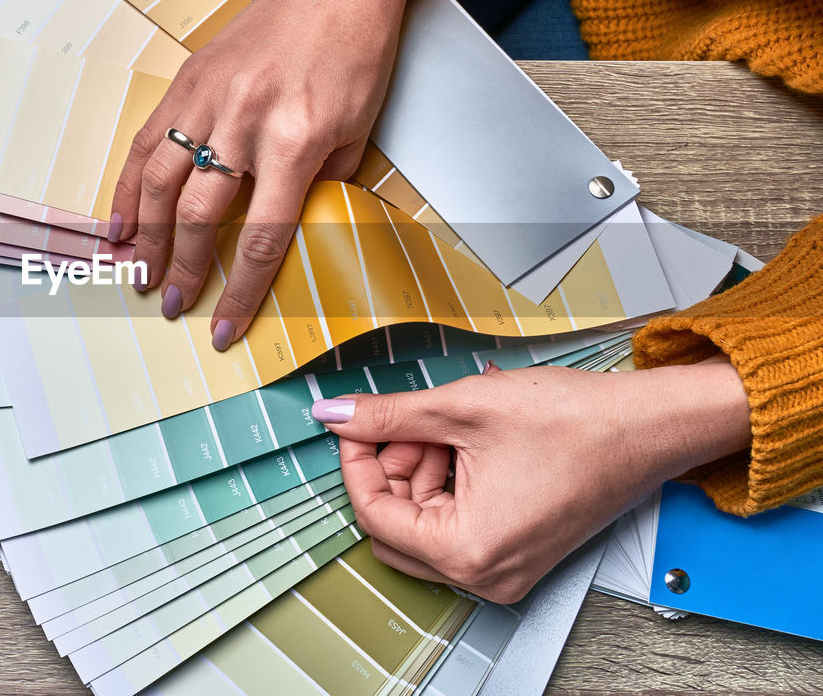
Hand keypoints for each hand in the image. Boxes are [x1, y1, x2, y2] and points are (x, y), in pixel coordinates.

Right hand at [108, 0, 413, 349]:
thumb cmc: (357, 54)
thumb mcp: (357, 134)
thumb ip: (317, 188)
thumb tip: (285, 228)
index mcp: (294, 141)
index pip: (260, 238)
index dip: (240, 293)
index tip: (224, 327)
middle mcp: (244, 121)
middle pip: (198, 216)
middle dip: (182, 269)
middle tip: (173, 303)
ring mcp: (209, 97)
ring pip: (159, 179)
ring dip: (144, 234)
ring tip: (137, 270)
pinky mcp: (189, 79)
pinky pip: (148, 138)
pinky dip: (129, 182)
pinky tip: (120, 216)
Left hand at [310, 357, 751, 602]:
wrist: (647, 426)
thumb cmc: (576, 422)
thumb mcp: (461, 407)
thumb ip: (388, 415)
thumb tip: (335, 416)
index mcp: (466, 550)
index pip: (373, 513)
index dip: (357, 460)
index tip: (357, 424)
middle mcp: (484, 574)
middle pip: (393, 527)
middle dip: (390, 469)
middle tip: (407, 423)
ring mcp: (503, 570)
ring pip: (422, 525)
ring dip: (418, 473)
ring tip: (446, 425)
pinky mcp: (517, 555)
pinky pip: (456, 527)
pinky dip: (447, 485)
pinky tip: (463, 444)